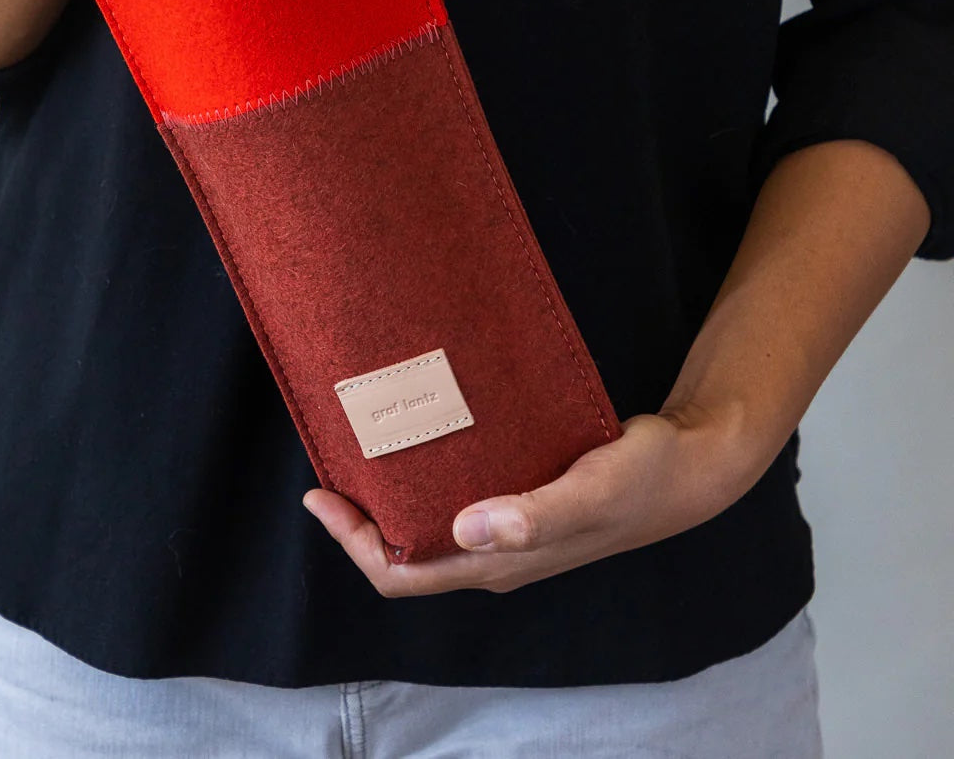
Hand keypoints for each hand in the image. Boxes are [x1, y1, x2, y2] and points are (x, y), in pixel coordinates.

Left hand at [302, 398, 766, 596]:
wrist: (689, 466)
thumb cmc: (642, 479)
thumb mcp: (590, 492)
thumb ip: (533, 515)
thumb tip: (465, 527)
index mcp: (499, 564)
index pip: (404, 574)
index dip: (353, 544)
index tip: (319, 496)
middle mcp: (495, 554)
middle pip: (406, 554)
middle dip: (360, 519)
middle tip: (331, 458)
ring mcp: (508, 530)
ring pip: (429, 526)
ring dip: (391, 497)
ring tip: (364, 443)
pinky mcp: (521, 501)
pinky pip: (456, 498)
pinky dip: (427, 476)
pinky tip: (422, 434)